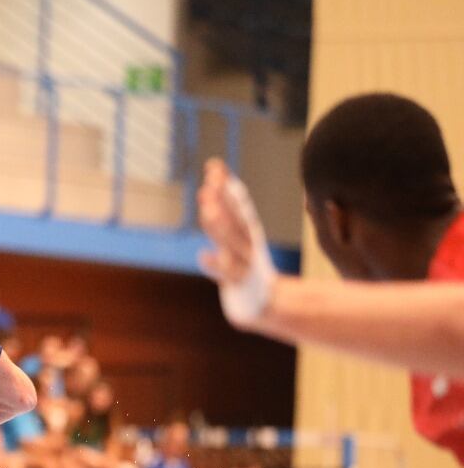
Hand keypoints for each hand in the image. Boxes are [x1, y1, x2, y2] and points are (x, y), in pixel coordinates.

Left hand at [197, 158, 276, 328]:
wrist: (263, 302)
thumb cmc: (243, 262)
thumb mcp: (234, 231)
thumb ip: (224, 201)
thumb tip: (214, 166)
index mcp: (247, 230)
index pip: (237, 204)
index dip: (226, 186)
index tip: (213, 166)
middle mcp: (248, 244)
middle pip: (235, 220)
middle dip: (223, 203)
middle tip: (207, 185)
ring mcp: (245, 265)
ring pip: (234, 245)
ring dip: (222, 228)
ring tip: (208, 211)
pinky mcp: (239, 285)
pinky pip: (228, 276)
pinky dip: (217, 266)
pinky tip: (204, 255)